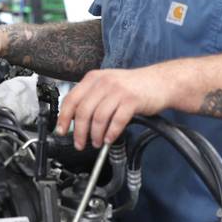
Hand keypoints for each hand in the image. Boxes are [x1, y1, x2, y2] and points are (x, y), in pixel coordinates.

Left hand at [56, 66, 172, 149]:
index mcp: (93, 78)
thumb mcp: (107, 84)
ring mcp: (118, 91)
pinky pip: (116, 121)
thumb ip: (91, 97)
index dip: (64, 117)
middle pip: (83, 111)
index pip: (71, 99)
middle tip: (79, 143)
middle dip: (79, 131)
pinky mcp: (132, 101)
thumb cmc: (133, 86)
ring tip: (96, 142)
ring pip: (98, 118)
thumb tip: (75, 119)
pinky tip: (109, 138)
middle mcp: (104, 83)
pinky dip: (111, 133)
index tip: (61, 130)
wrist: (160, 81)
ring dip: (95, 135)